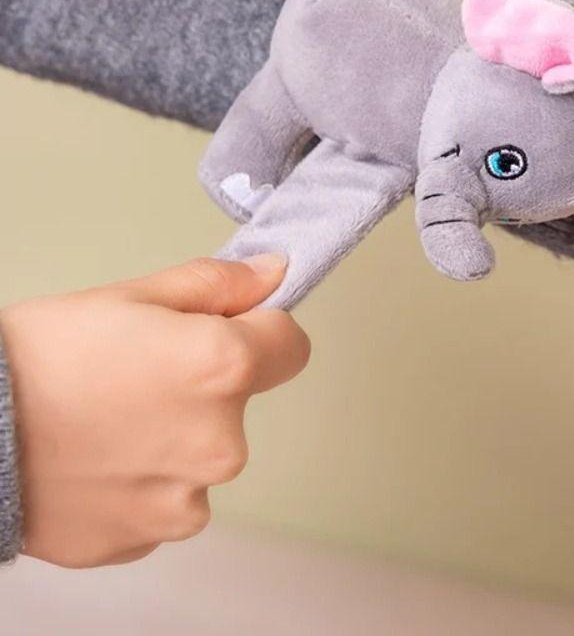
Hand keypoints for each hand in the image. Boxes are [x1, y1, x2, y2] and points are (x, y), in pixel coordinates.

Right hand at [0, 253, 308, 566]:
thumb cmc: (41, 358)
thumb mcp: (134, 296)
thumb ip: (219, 285)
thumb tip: (274, 275)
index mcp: (226, 369)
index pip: (292, 345)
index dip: (260, 331)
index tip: (224, 330)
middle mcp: (222, 443)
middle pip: (241, 403)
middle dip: (206, 387)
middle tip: (138, 375)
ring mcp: (187, 500)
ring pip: (203, 455)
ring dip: (174, 439)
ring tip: (108, 421)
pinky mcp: (150, 538)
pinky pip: (167, 498)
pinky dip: (143, 480)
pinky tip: (97, 461)